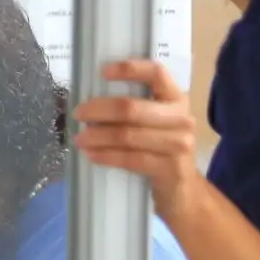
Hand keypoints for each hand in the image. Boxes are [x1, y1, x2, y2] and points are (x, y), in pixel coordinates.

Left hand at [72, 60, 204, 221]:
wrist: (182, 189)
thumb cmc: (159, 148)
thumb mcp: (154, 122)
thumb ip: (133, 107)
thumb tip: (88, 101)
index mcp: (176, 98)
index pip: (156, 73)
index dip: (130, 69)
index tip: (102, 72)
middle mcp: (181, 117)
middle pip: (132, 108)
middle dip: (99, 110)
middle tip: (78, 113)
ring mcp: (179, 144)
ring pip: (127, 135)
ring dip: (97, 136)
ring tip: (79, 139)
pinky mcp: (170, 168)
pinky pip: (131, 159)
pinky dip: (106, 156)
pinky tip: (91, 155)